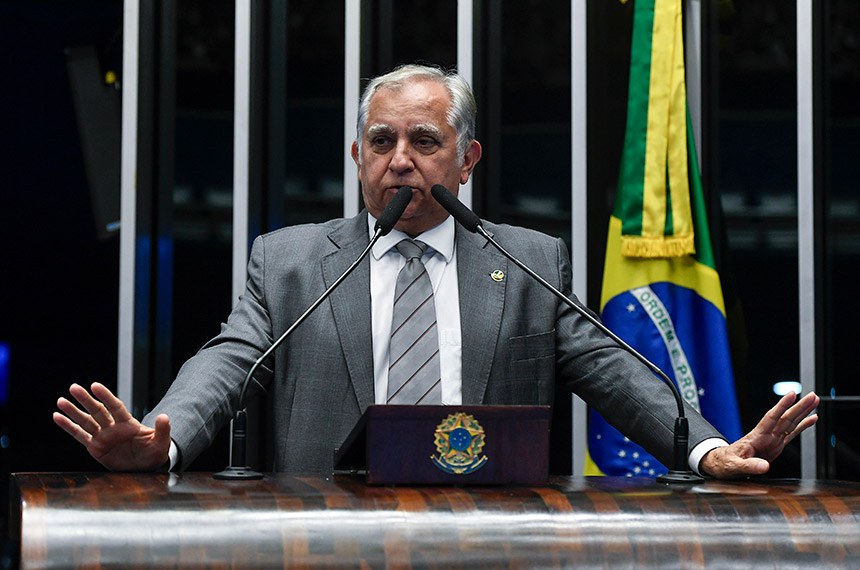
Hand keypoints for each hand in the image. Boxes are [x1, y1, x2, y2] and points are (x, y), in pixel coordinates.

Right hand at [53, 382, 171, 470]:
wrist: (146, 467)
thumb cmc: (154, 452)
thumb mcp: (161, 442)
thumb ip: (162, 430)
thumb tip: (164, 416)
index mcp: (128, 424)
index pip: (115, 407)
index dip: (106, 396)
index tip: (95, 385)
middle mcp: (113, 427)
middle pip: (97, 411)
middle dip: (86, 400)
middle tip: (73, 387)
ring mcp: (103, 437)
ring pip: (86, 421)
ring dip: (73, 412)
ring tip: (61, 401)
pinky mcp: (95, 448)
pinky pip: (80, 436)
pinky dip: (68, 427)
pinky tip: (57, 417)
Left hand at [699, 391, 818, 478]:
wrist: (723, 464)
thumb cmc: (726, 463)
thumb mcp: (734, 466)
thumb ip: (749, 466)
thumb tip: (765, 467)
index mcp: (756, 437)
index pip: (771, 418)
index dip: (781, 407)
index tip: (791, 395)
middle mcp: (766, 435)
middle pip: (785, 418)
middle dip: (799, 407)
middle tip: (812, 396)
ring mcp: (771, 439)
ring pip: (790, 422)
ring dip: (802, 412)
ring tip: (814, 401)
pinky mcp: (776, 446)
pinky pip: (792, 433)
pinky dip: (802, 425)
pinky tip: (811, 418)